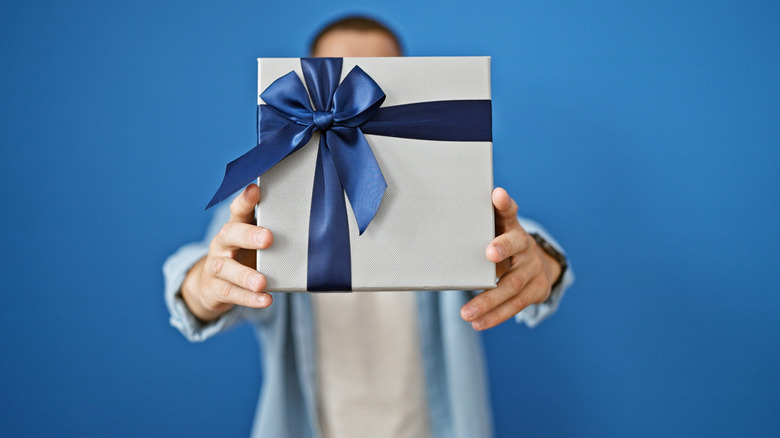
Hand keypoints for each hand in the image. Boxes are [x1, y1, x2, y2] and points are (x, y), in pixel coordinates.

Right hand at [181, 184, 273, 321]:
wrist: (212, 286)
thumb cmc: (243, 257)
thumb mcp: (254, 242)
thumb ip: (274, 232)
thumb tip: (314, 224)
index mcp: (236, 227)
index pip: (239, 210)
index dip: (246, 200)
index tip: (256, 190)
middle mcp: (222, 243)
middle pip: (230, 234)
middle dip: (248, 235)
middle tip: (268, 239)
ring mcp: (216, 265)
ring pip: (226, 267)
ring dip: (245, 275)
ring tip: (262, 282)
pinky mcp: (214, 288)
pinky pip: (230, 293)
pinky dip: (248, 298)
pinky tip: (265, 300)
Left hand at [460, 188, 561, 330]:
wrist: (537, 265)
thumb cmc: (503, 246)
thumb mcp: (493, 232)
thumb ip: (475, 227)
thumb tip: (441, 221)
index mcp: (511, 227)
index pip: (509, 211)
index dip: (504, 203)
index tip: (497, 195)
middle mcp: (525, 245)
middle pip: (516, 245)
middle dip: (502, 248)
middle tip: (488, 253)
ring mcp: (533, 268)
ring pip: (512, 284)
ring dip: (489, 300)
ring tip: (467, 313)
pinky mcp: (537, 289)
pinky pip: (515, 305)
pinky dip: (495, 315)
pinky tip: (479, 322)